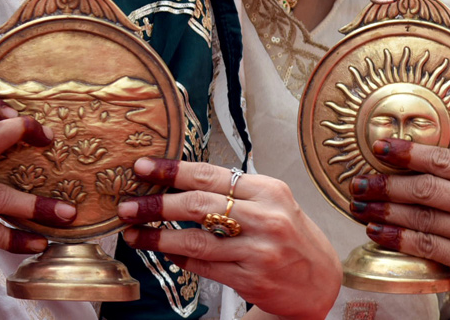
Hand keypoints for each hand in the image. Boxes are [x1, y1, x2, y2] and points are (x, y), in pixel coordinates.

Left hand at [117, 158, 340, 319]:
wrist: (322, 281)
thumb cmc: (291, 235)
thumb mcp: (272, 202)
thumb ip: (234, 191)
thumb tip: (179, 179)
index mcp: (269, 190)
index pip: (210, 175)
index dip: (171, 170)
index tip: (143, 167)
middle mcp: (265, 219)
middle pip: (198, 205)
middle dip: (156, 204)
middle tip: (127, 204)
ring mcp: (258, 252)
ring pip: (196, 240)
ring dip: (157, 237)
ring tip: (133, 233)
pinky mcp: (251, 280)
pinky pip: (204, 266)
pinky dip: (179, 258)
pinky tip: (163, 252)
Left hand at [349, 139, 449, 319]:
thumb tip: (416, 153)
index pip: (445, 160)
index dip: (409, 152)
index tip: (380, 147)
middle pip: (427, 188)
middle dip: (386, 184)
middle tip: (359, 182)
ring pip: (422, 217)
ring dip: (384, 211)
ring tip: (361, 206)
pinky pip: (425, 246)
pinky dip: (396, 238)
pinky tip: (377, 231)